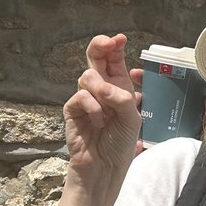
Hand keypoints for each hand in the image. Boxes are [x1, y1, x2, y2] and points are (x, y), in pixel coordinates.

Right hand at [64, 34, 142, 181]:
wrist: (105, 166)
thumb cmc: (120, 143)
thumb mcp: (132, 119)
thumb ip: (121, 99)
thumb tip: (103, 85)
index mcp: (118, 88)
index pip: (114, 61)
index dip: (114, 48)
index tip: (119, 39)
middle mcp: (101, 90)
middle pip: (95, 60)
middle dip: (100, 47)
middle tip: (107, 42)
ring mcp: (86, 99)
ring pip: (88, 77)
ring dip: (101, 90)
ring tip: (109, 111)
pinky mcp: (73, 109)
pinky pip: (81, 96)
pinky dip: (93, 107)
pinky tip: (99, 121)